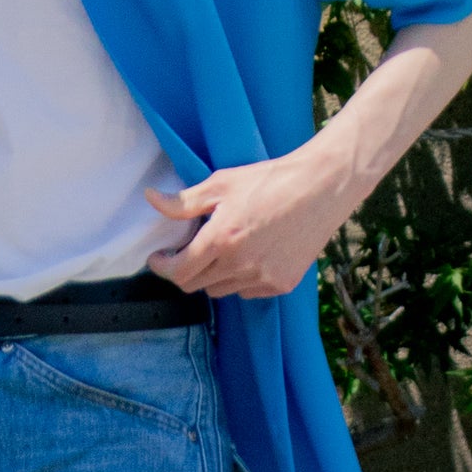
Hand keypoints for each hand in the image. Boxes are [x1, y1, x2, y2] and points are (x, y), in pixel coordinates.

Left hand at [146, 150, 353, 301]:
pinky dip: (241, 279)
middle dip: (186, 271)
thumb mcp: (222, 184)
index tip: (160, 258)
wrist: (321, 187)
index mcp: (221, 240)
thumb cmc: (270, 180)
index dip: (163, 267)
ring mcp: (262, 279)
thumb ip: (184, 201)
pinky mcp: (281, 285)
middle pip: (196, 286)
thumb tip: (150, 199)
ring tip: (224, 250)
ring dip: (214, 275)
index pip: (179, 272)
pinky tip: (251, 255)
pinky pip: (247, 291)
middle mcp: (239, 265)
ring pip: (221, 290)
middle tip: (189, 252)